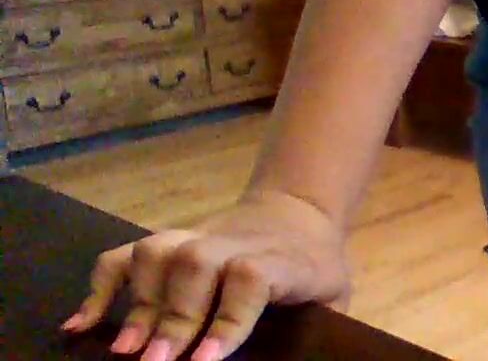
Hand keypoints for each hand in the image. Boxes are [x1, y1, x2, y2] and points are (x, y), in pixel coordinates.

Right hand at [61, 190, 349, 360]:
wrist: (298, 212)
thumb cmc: (317, 269)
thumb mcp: (334, 298)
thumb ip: (320, 326)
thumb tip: (303, 359)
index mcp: (281, 261)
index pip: (249, 277)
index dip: (226, 317)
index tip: (204, 360)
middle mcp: (234, 243)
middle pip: (195, 264)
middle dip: (172, 317)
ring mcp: (197, 238)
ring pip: (159, 251)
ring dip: (137, 300)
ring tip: (124, 349)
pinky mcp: (170, 240)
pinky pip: (127, 253)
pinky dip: (101, 286)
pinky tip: (82, 325)